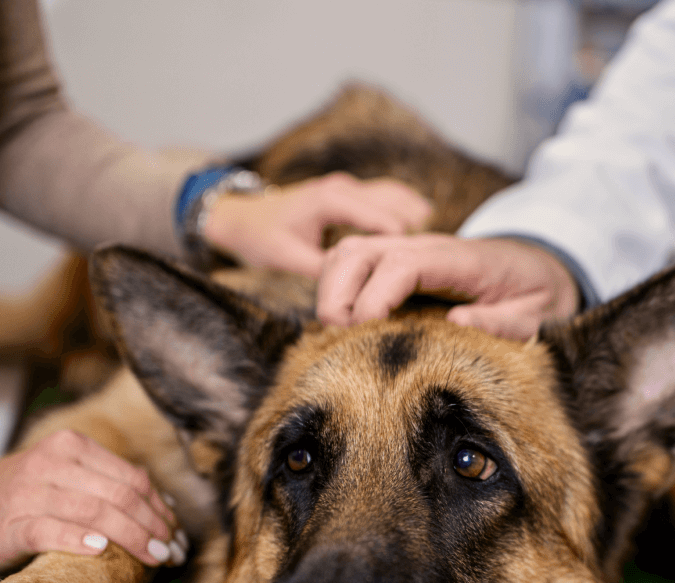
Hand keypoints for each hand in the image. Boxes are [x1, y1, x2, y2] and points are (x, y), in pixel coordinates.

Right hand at [0, 429, 183, 571]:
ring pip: (95, 511)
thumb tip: (164, 512)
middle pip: (121, 495)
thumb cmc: (22, 496)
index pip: (133, 478)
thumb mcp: (65, 477)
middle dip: (154, 527)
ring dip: (131, 538)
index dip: (161, 509)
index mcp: (73, 447)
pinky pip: (51, 530)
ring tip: (152, 558)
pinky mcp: (10, 523)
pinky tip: (100, 550)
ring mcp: (30, 492)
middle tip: (171, 553)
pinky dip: (79, 540)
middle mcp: (53, 462)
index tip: (176, 536)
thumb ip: (106, 487)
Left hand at [203, 172, 432, 277]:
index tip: (414, 281)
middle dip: (415, 239)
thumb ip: (323, 273)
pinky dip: (406, 216)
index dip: (402, 253)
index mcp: (334, 200)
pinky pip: (390, 200)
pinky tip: (421, 235)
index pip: (385, 222)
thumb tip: (354, 301)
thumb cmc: (259, 237)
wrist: (239, 214)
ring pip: (398, 199)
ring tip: (435, 256)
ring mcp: (351, 189)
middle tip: (428, 273)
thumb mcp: (288, 258)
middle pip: (398, 208)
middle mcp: (347, 189)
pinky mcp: (351, 195)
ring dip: (416, 224)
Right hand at [316, 234, 580, 340]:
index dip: (373, 297)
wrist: (541, 265)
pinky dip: (335, 288)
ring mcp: (407, 251)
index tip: (362, 331)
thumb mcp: (538, 313)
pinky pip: (351, 263)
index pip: (401, 264)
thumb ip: (505, 321)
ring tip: (335, 334)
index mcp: (458, 259)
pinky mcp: (397, 262)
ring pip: (347, 253)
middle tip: (338, 339)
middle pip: (359, 251)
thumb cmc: (537, 292)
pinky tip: (342, 324)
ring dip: (329, 290)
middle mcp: (426, 247)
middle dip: (336, 295)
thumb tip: (458, 324)